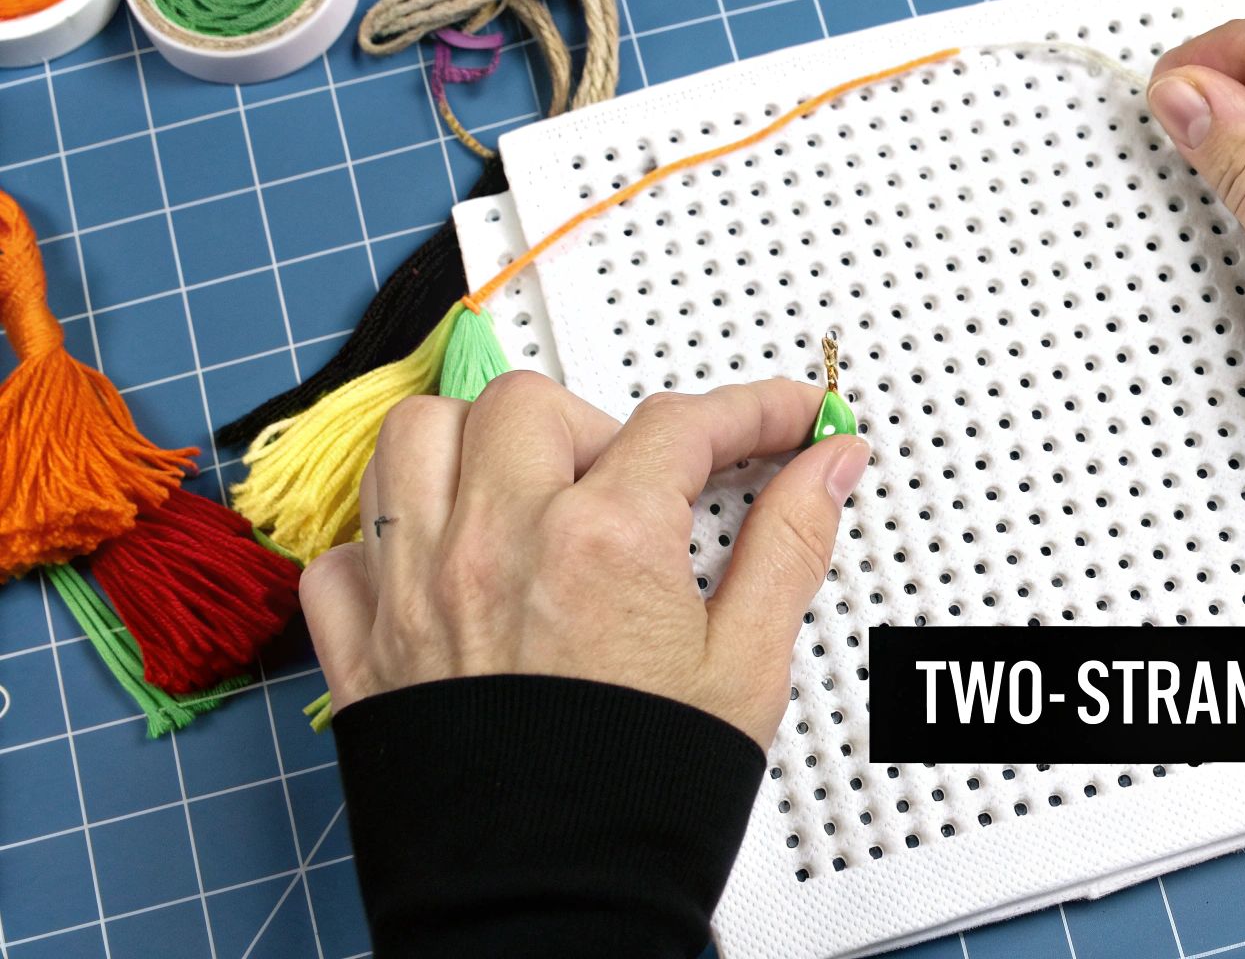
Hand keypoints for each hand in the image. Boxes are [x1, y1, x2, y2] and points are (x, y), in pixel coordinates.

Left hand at [298, 373, 870, 744]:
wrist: (550, 908)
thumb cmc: (643, 796)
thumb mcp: (748, 664)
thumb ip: (789, 545)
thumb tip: (828, 468)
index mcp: (602, 542)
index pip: (682, 425)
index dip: (748, 409)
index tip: (780, 417)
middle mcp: (497, 543)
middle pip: (534, 404)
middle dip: (600, 424)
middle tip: (639, 484)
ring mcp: (416, 586)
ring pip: (418, 436)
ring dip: (478, 444)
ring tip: (529, 490)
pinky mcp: (361, 644)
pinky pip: (348, 546)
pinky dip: (389, 537)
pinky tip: (444, 564)